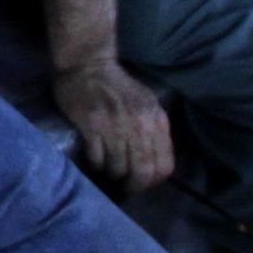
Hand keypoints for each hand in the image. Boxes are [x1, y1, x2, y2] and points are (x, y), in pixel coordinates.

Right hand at [56, 58, 174, 193]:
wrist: (88, 65)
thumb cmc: (117, 86)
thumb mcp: (146, 104)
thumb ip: (154, 129)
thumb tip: (154, 161)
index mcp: (156, 120)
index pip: (164, 165)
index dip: (154, 180)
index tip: (142, 182)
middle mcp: (140, 125)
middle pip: (143, 170)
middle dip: (134, 185)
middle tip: (125, 187)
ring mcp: (115, 125)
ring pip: (119, 167)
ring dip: (113, 173)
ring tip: (108, 170)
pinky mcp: (91, 125)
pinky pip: (98, 158)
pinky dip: (97, 163)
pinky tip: (95, 158)